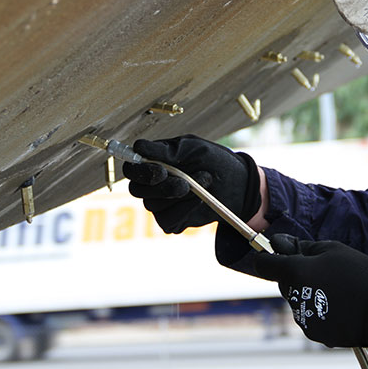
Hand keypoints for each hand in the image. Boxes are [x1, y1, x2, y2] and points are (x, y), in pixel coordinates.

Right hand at [122, 135, 260, 233]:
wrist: (236, 184)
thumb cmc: (213, 160)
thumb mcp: (193, 148)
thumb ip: (168, 150)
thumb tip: (139, 148)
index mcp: (152, 162)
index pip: (131, 169)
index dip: (140, 171)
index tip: (162, 171)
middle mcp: (151, 185)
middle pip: (136, 190)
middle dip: (161, 187)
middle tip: (185, 184)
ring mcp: (159, 204)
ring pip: (152, 205)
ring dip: (180, 196)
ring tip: (203, 183)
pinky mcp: (170, 221)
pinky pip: (167, 220)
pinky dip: (185, 210)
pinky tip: (200, 201)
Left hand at [254, 234, 367, 350]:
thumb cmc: (361, 276)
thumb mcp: (333, 250)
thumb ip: (302, 247)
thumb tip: (279, 244)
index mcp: (295, 272)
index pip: (263, 264)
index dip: (268, 257)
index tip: (277, 255)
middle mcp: (294, 296)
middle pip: (284, 282)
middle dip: (296, 276)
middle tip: (324, 272)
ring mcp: (302, 317)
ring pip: (297, 300)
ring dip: (309, 293)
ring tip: (337, 291)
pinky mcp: (313, 333)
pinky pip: (309, 316)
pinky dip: (319, 311)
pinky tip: (339, 307)